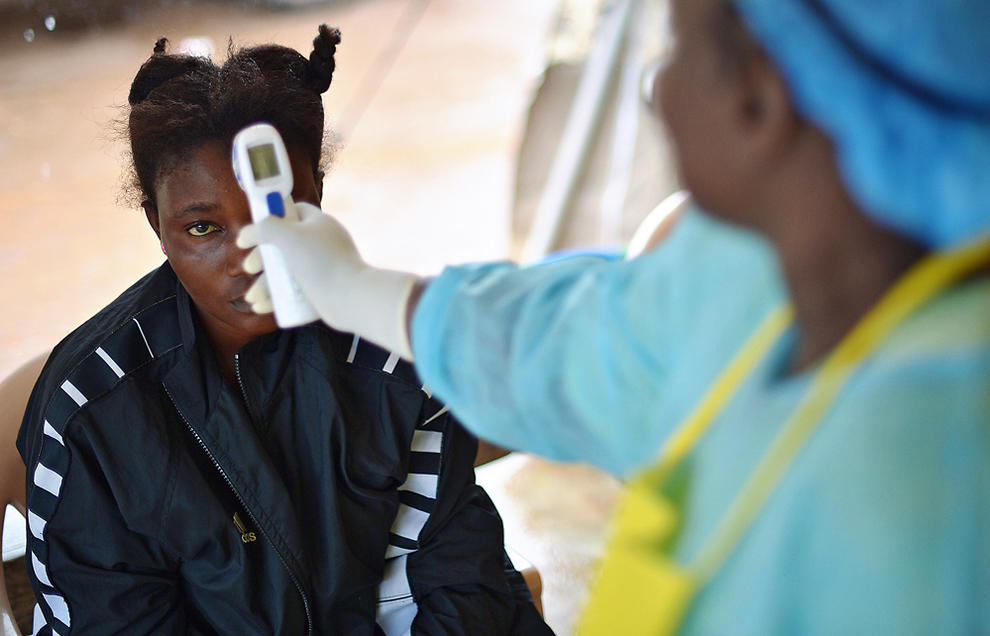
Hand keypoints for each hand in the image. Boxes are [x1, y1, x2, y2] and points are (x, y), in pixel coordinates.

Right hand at [237, 202, 417, 358]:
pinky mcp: (323, 290)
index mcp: (318, 224)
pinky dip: (277, 298)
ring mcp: (323, 267)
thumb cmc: (320, 262)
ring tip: (252, 299)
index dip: (270, 218)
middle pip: (283, 245)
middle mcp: (321, 243)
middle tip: (250, 268)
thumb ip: (265, 227)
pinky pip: (295, 291)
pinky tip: (261, 307)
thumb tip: (249, 234)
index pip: (292, 211)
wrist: (351, 298)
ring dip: (264, 285)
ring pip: (286, 272)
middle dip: (262, 258)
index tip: (252, 233)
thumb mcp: (288, 236)